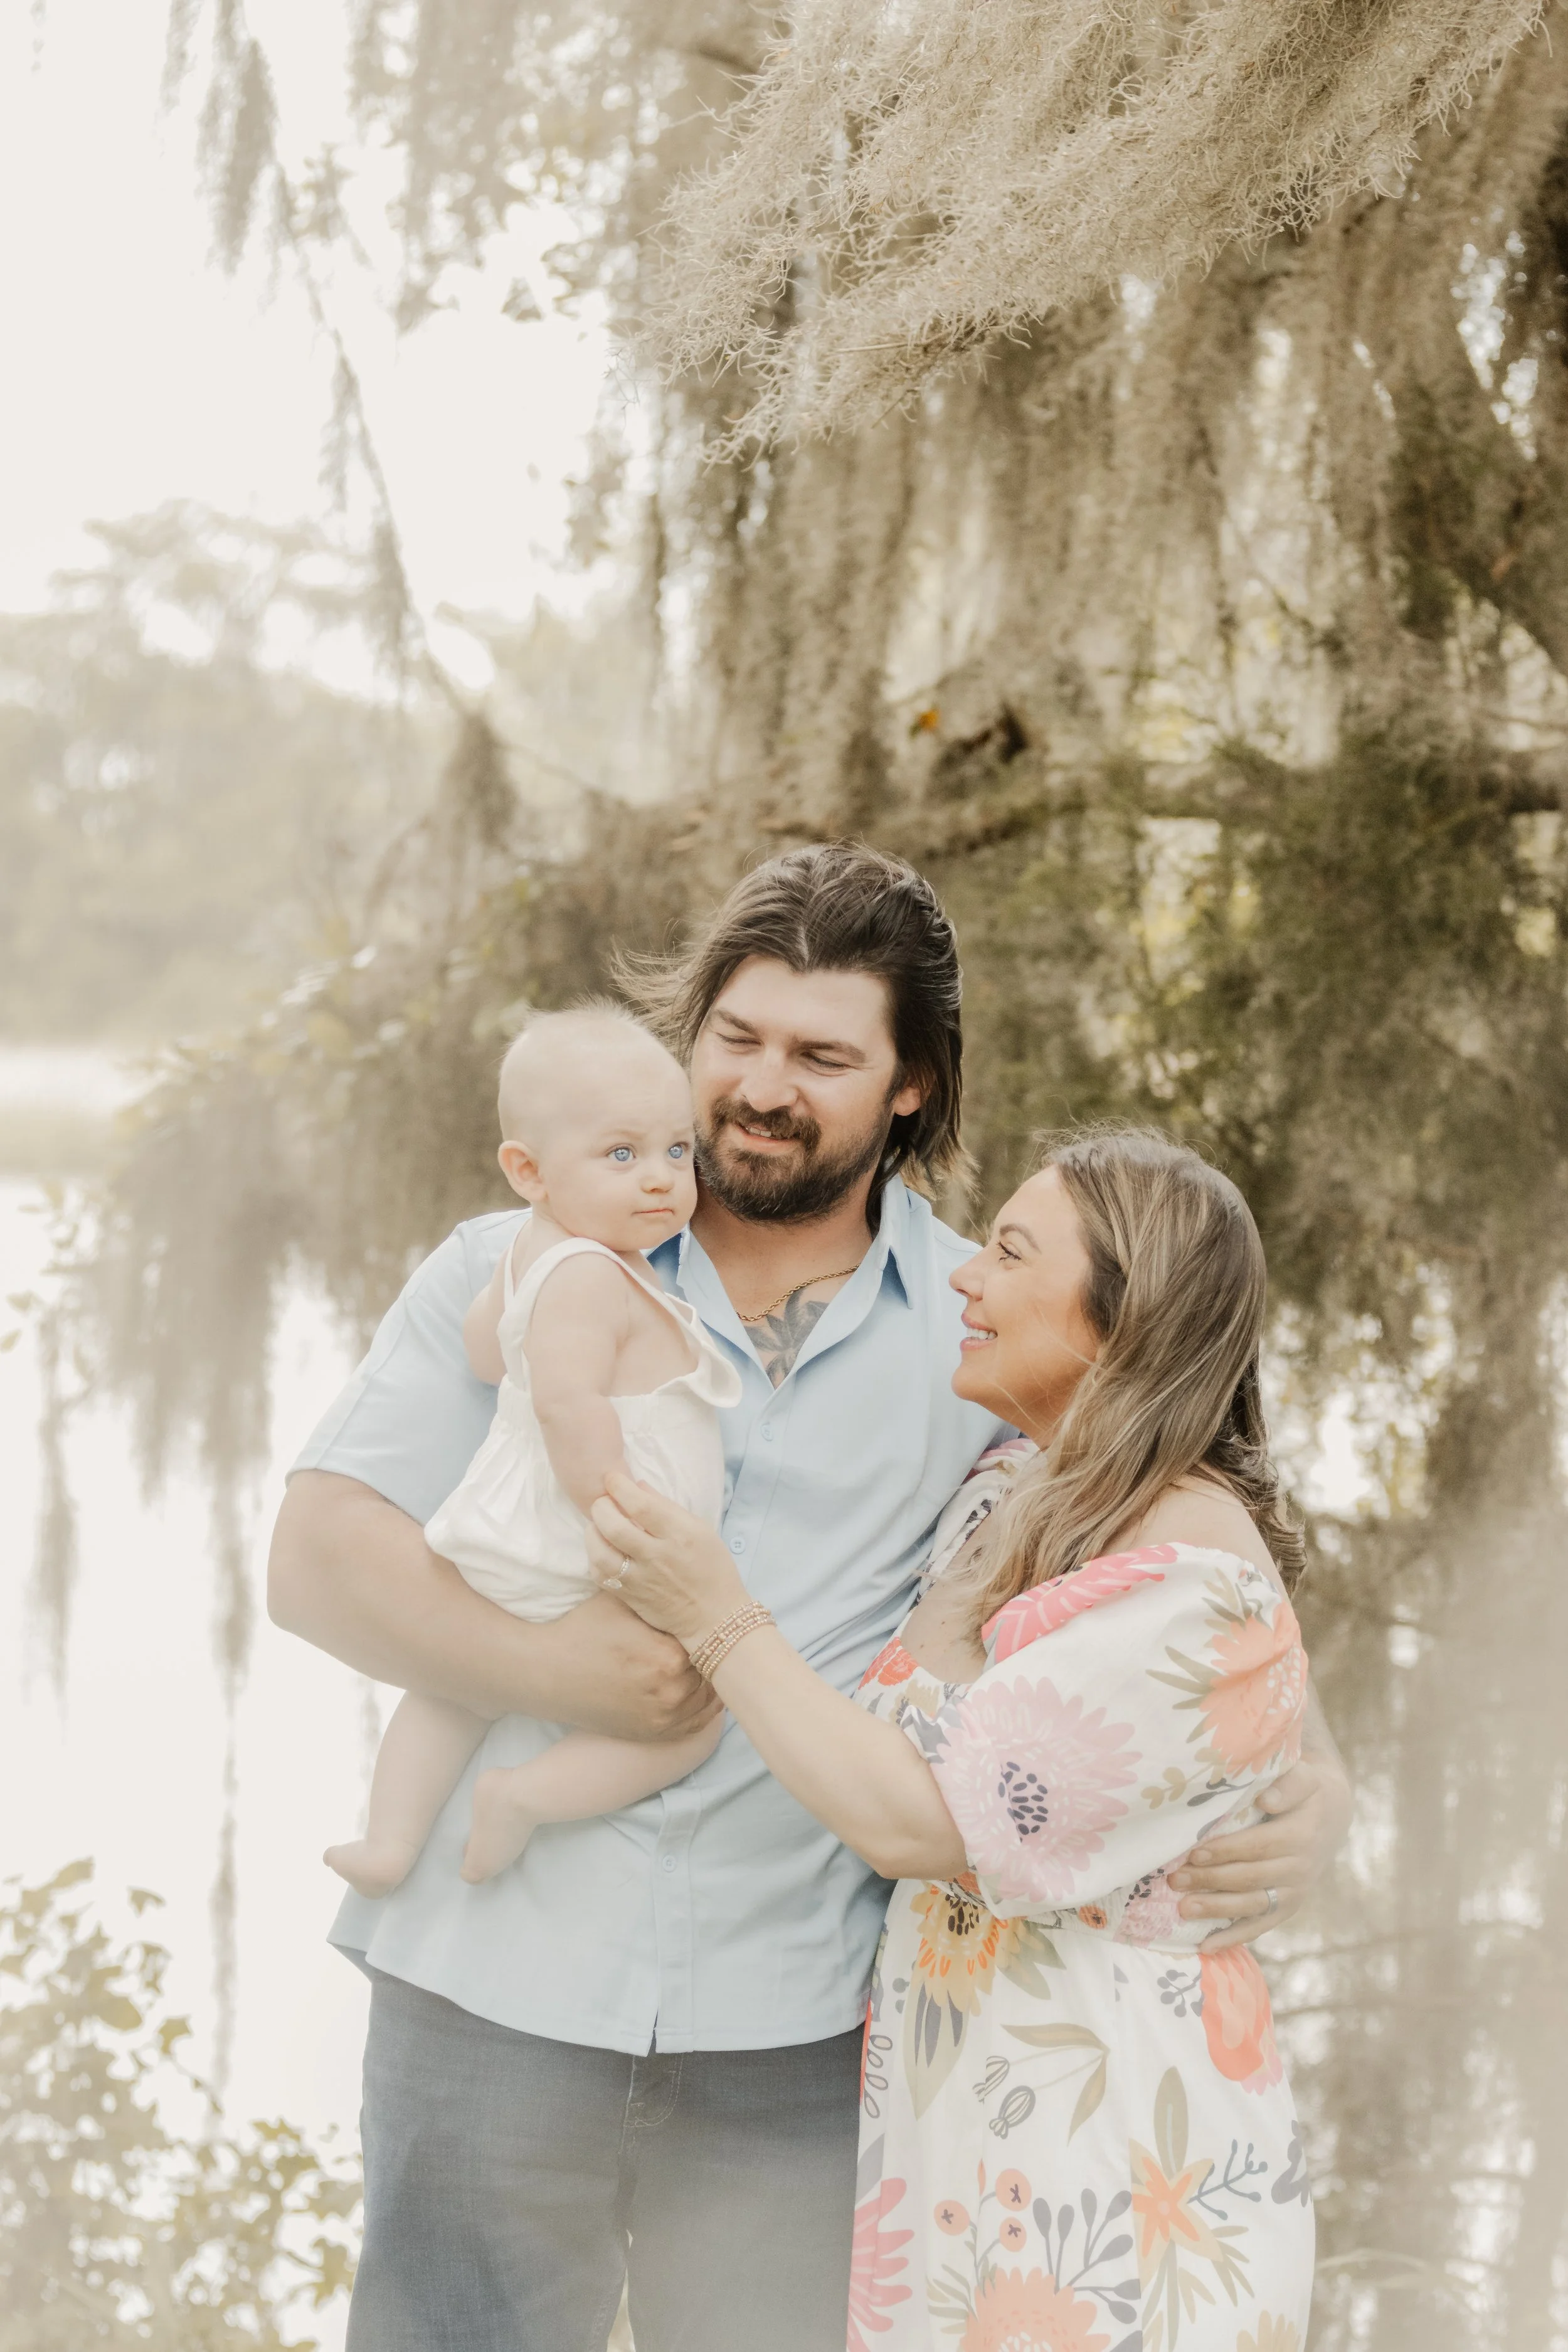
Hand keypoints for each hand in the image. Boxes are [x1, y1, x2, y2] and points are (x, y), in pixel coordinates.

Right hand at [524, 1591, 719, 1741]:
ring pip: (707, 1698)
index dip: (705, 1627)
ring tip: (714, 1662)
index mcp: (667, 1656)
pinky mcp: (653, 1733)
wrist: (548, 1674)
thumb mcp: (621, 1602)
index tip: (706, 1618)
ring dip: (710, 1680)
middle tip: (716, 1639)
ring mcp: (663, 1717)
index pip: (707, 1639)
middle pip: (710, 1668)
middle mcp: (670, 1691)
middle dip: (708, 1652)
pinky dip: (704, 1708)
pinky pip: (695, 1724)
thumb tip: (687, 1584)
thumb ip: (656, 1595)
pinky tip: (706, 1692)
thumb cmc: (583, 1632)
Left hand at [587, 1467, 748, 1649]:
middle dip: (601, 1506)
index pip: (641, 1506)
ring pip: (601, 1553)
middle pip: (614, 1527)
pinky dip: (594, 1558)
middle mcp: (658, 1557)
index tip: (612, 1478)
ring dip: (592, 1533)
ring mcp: (641, 1580)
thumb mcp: (701, 1530)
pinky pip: (601, 1576)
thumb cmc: (713, 1568)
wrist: (715, 1617)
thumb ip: (667, 1507)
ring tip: (597, 1524)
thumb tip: (637, 1486)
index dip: (620, 1487)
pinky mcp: (631, 1598)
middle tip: (603, 1501)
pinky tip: (601, 1549)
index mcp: (680, 1535)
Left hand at [1168, 1760, 1348, 1949]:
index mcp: (1301, 1834)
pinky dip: (1234, 1937)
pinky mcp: (1288, 1907)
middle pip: (1250, 1877)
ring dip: (1217, 1909)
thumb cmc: (1305, 1791)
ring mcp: (1294, 1891)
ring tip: (1183, 1909)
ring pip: (1252, 1905)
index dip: (1227, 1850)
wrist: (1331, 1815)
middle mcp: (1300, 1868)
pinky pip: (1260, 1925)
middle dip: (1211, 1880)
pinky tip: (1205, 1946)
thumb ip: (1288, 1785)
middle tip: (1175, 1879)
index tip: (1194, 1851)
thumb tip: (1266, 1799)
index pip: (1259, 1845)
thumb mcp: (1304, 1777)